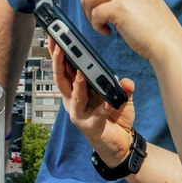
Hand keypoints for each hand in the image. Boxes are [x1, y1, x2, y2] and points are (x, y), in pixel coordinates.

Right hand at [48, 37, 135, 164]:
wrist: (121, 144)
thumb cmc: (115, 118)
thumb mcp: (120, 97)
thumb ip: (123, 87)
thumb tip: (126, 82)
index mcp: (76, 90)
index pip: (64, 69)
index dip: (57, 54)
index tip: (55, 38)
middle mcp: (73, 101)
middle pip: (61, 78)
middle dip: (58, 61)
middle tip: (57, 45)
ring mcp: (79, 114)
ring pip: (73, 95)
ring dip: (77, 83)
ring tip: (81, 71)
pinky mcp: (89, 126)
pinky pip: (97, 114)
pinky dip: (103, 108)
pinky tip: (109, 102)